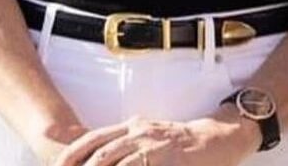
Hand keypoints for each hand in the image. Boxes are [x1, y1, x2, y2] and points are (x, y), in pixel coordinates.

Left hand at [49, 112, 257, 165]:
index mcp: (132, 126)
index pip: (93, 139)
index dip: (71, 155)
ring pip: (116, 163)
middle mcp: (139, 133)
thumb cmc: (179, 142)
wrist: (216, 138)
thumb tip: (101, 155)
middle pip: (100, 154)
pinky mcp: (167, 159)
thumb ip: (126, 144)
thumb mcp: (149, 135)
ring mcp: (153, 147)